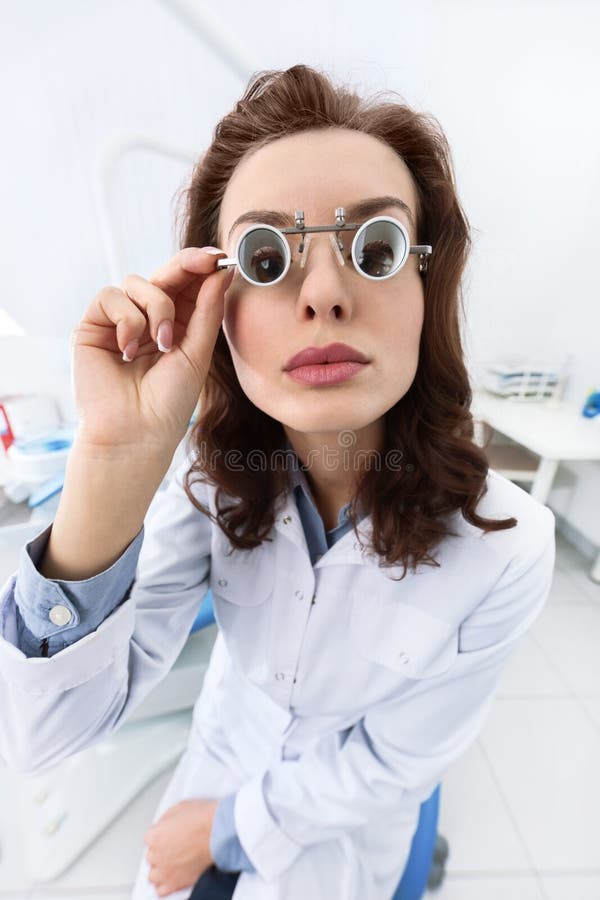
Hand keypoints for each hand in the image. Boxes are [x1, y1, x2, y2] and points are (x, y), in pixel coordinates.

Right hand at [71, 247, 232, 454]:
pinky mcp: (93, 326)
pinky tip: (128, 350)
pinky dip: (127, 320)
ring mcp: (119, 321)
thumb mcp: (197, 353)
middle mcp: (147, 319)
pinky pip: (111, 297)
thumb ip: (207, 311)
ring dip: (157, 309)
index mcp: (176, 326)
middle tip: (207, 260)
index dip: (201, 268)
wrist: (136, 433)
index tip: (220, 257)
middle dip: (186, 265)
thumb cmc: (168, 402)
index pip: (188, 286)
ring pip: (139, 283)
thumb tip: (222, 271)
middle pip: (164, 275)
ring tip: (159, 345)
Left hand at [143, 798, 218, 896]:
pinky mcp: (176, 884)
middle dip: (161, 851)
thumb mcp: (180, 807)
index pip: (149, 838)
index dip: (161, 835)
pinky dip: (166, 885)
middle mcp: (157, 855)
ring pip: (154, 876)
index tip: (169, 835)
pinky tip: (174, 877)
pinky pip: (161, 891)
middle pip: (151, 856)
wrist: (219, 832)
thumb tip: (163, 825)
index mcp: (155, 836)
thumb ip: (166, 819)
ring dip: (161, 869)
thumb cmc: (204, 818)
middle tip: (174, 847)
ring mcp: (166, 871)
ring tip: (172, 863)